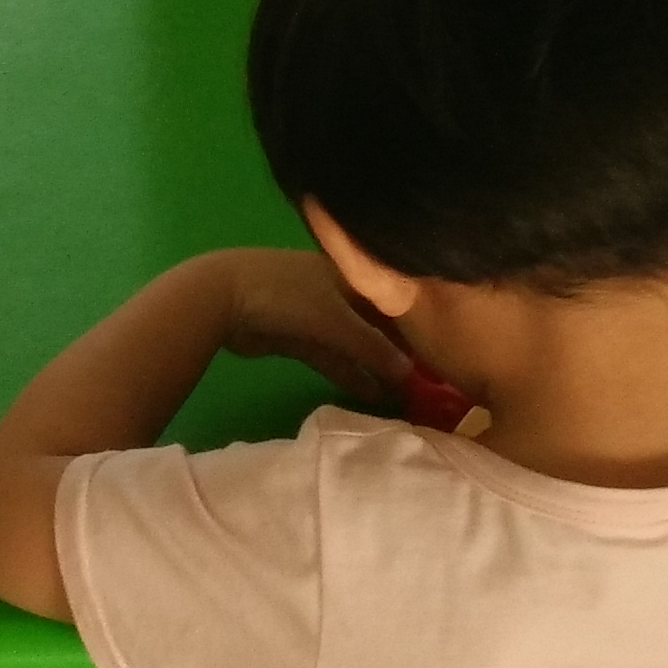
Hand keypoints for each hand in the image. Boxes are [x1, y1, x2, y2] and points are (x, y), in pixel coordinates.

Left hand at [209, 248, 420, 405]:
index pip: (394, 298)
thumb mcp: (337, 320)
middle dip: (397, 350)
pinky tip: (373, 395)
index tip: (444, 349)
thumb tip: (411, 375)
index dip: (418, 323)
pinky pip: (332, 357)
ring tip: (405, 396)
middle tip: (430, 380)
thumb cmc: (287, 296)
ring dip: (374, 367)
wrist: (223, 299)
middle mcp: (337, 289)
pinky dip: (349, 373)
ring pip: (353, 343)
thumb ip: (374, 348)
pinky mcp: (297, 337)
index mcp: (351, 271)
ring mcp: (315, 313)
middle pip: (375, 323)